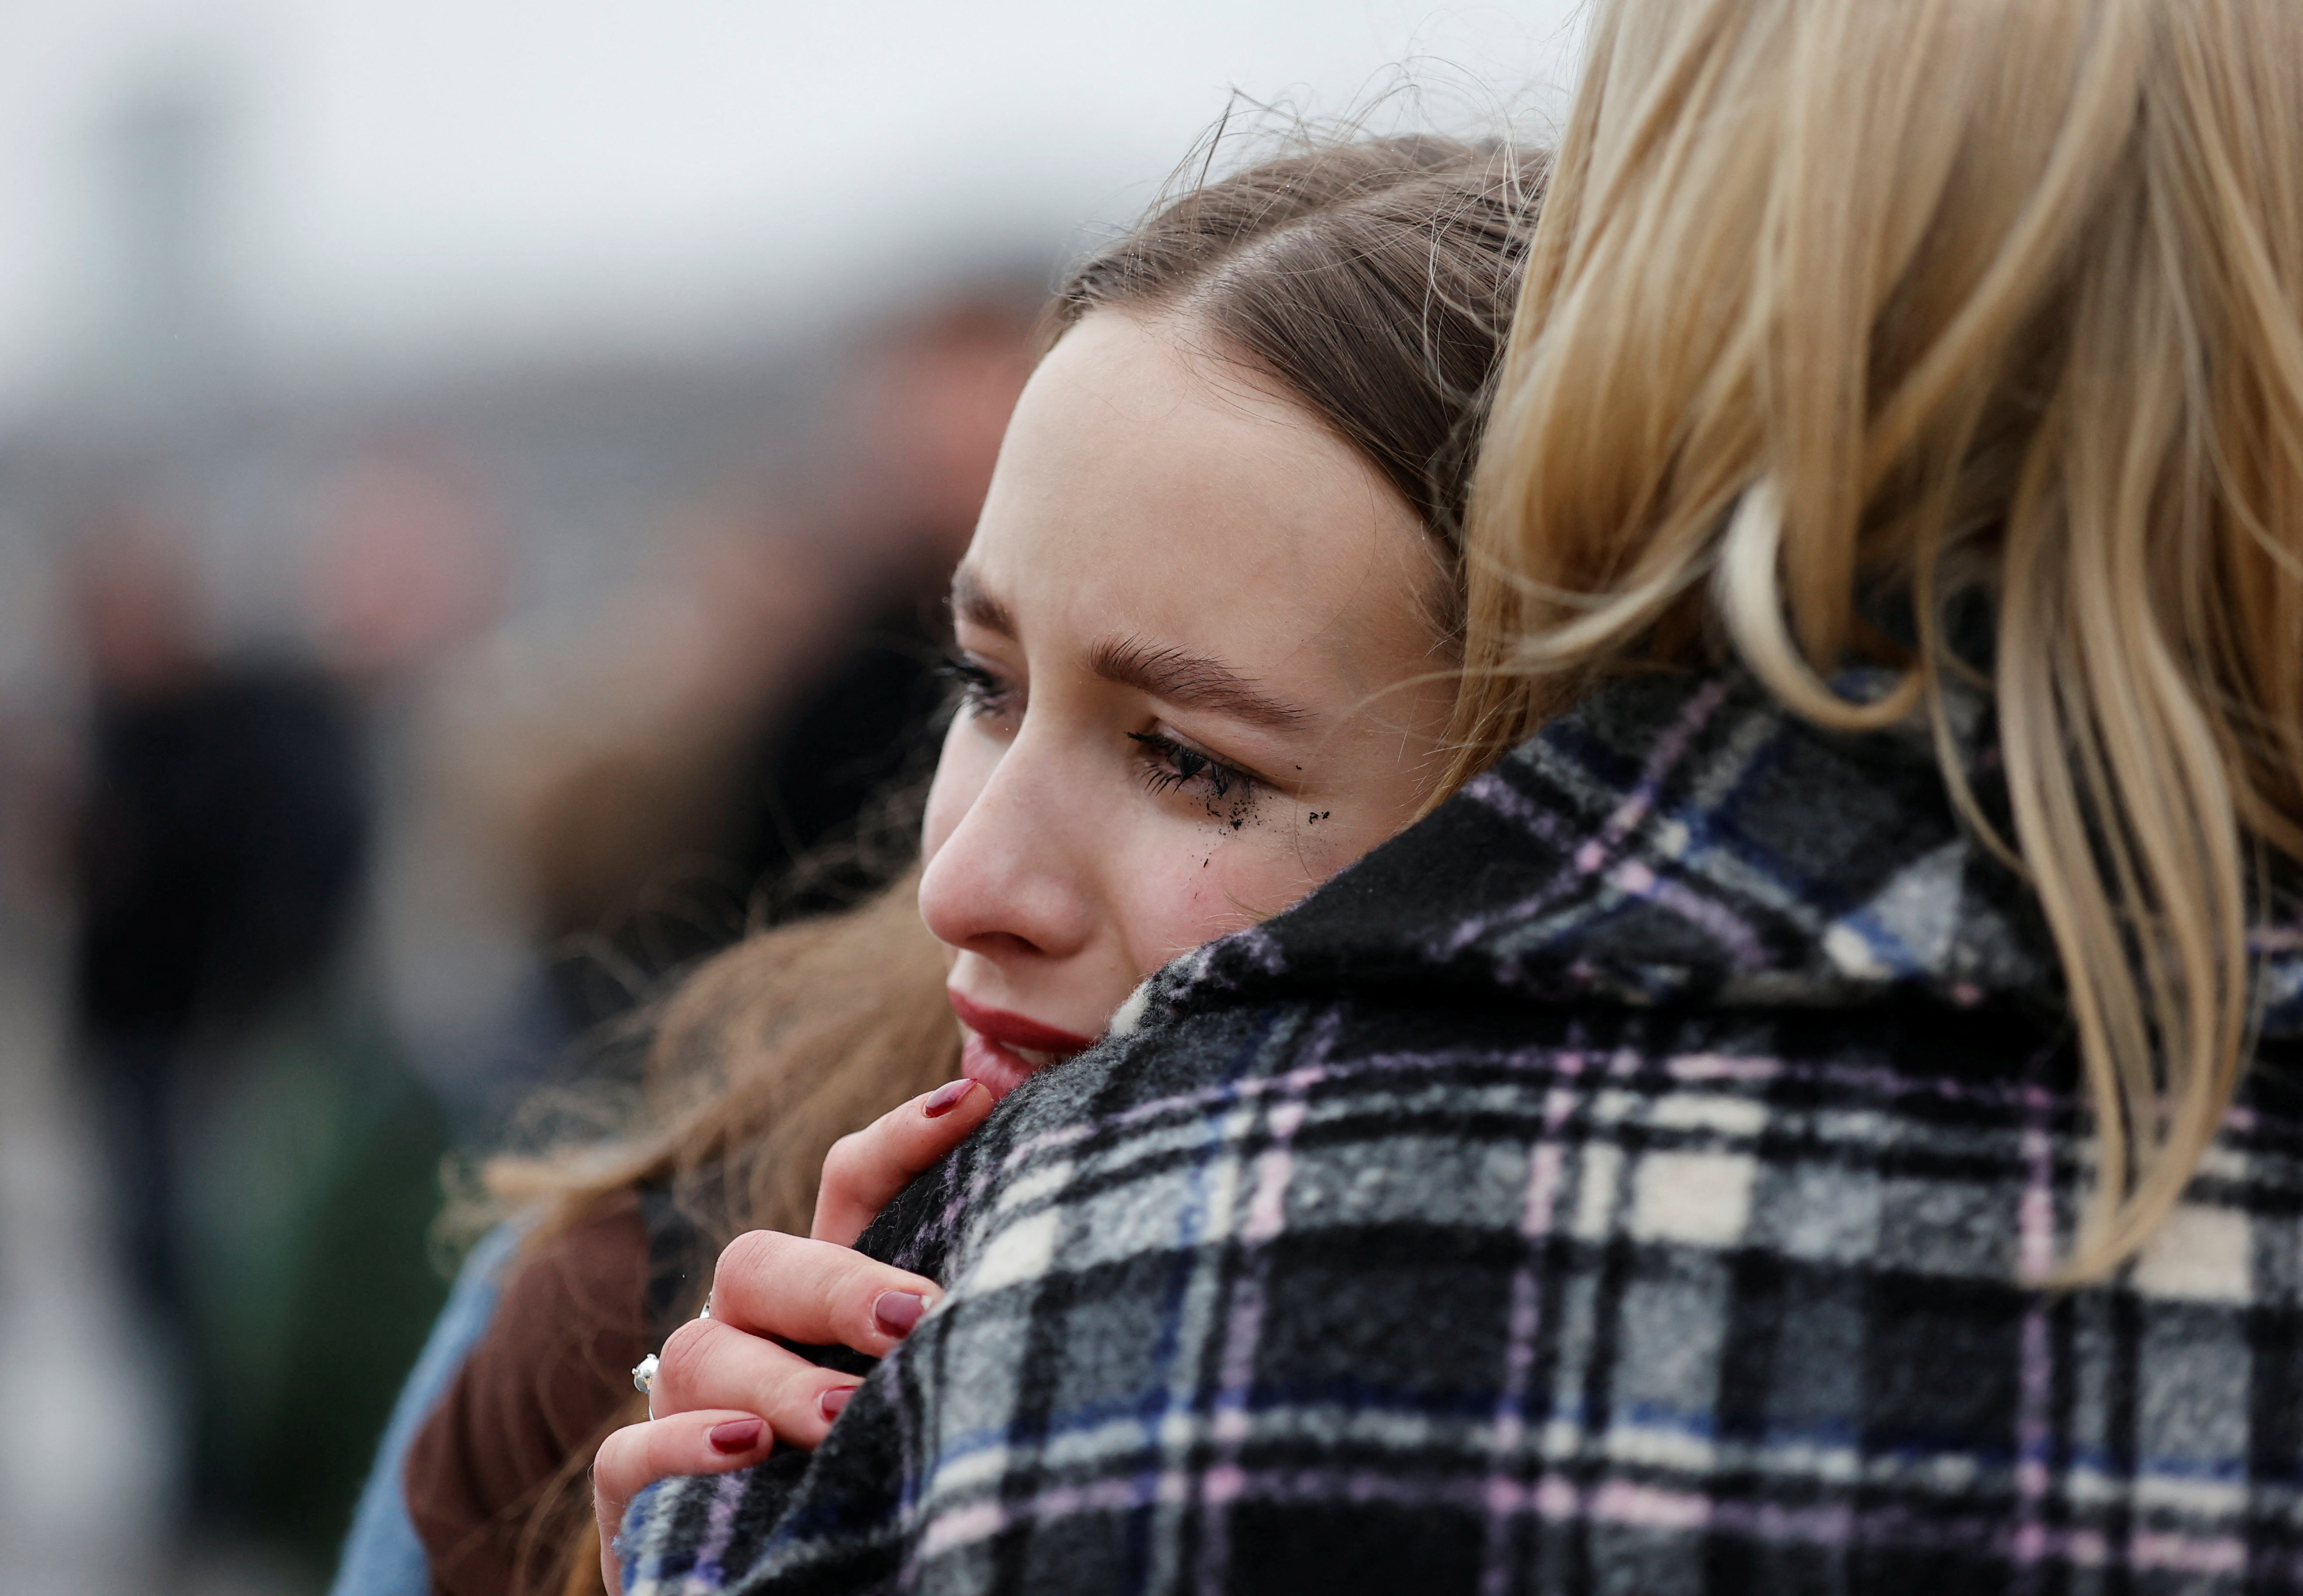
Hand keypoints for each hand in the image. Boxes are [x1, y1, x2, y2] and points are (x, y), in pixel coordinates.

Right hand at [592, 1076, 993, 1593]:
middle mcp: (748, 1334)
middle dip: (836, 1283)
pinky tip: (748, 1455)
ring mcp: (687, 1406)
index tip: (977, 1098)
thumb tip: (1060, 1262)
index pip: (851, 1185)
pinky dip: (686, 1448)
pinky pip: (631, 1451)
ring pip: (703, 1351)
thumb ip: (966, 1332)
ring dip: (781, 1381)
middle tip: (913, 1320)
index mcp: (824, 1298)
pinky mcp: (638, 1491)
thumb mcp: (932, 1399)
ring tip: (849, 1414)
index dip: (904, 1137)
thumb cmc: (887, 1483)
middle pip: (760, 1261)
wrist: (804, 1586)